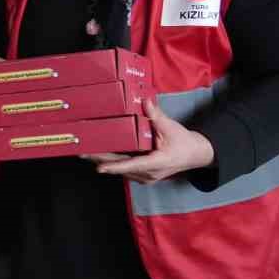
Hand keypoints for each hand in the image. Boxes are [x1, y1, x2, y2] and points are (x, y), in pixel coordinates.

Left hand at [83, 98, 215, 183]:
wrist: (196, 155)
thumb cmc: (184, 142)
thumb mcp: (172, 127)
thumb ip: (156, 116)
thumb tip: (145, 101)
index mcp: (157, 162)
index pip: (133, 165)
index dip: (115, 166)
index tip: (100, 167)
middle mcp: (149, 173)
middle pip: (121, 168)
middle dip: (100, 160)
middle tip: (82, 153)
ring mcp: (146, 177)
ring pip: (121, 170)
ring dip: (104, 162)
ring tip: (86, 154)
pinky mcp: (143, 175)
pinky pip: (125, 169)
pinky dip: (112, 163)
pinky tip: (99, 156)